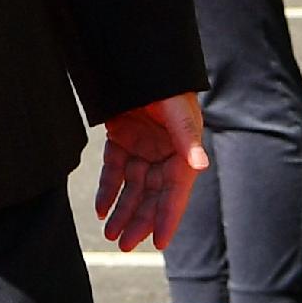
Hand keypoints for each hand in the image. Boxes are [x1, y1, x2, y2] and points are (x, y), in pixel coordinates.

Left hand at [93, 93, 206, 252]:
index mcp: (182, 151)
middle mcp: (164, 154)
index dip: (168, 217)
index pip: (176, 192)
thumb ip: (186, 137)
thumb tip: (200, 166)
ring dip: (122, 211)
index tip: (159, 242)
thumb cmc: (164, 83)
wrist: (135, 58)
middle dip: (139, 220)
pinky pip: (115, 171)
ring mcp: (142, 148)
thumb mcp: (177, 110)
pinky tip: (101, 208)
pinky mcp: (122, 140)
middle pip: (152, 196)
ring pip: (132, 188)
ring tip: (111, 233)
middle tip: (125, 244)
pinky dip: (108, 190)